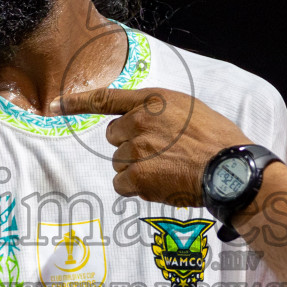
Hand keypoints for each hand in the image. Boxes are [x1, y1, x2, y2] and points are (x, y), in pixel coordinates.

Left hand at [53, 87, 251, 204]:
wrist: (230, 170)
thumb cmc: (219, 142)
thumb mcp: (191, 110)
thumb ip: (161, 113)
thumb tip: (142, 125)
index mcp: (154, 100)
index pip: (108, 99)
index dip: (79, 102)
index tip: (56, 105)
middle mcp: (140, 120)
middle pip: (113, 136)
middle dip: (130, 146)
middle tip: (161, 155)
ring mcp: (136, 148)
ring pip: (120, 162)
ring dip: (138, 169)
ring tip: (169, 170)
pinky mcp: (136, 175)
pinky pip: (122, 184)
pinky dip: (137, 188)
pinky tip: (161, 185)